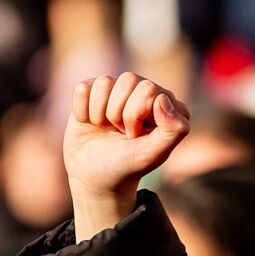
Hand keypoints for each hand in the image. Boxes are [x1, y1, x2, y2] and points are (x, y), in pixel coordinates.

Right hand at [64, 72, 189, 239]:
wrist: (94, 176)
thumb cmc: (126, 166)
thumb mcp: (152, 154)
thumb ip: (172, 131)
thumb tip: (163, 99)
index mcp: (167, 105)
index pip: (149, 89)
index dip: (135, 115)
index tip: (134, 137)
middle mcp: (144, 92)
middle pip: (128, 80)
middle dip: (119, 113)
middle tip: (121, 133)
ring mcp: (119, 89)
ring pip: (104, 82)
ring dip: (100, 113)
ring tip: (107, 129)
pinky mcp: (93, 91)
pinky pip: (83, 88)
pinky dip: (83, 111)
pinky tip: (91, 123)